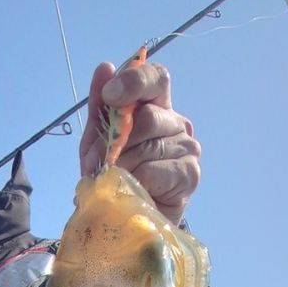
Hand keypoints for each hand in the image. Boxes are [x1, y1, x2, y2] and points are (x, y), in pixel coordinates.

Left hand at [79, 59, 201, 224]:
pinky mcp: (190, 174)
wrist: (127, 218)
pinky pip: (155, 171)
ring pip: (148, 146)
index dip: (134, 81)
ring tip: (116, 181)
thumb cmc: (115, 176)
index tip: (111, 95)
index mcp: (156, 105)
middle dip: (117, 143)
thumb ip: (100, 108)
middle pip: (148, 117)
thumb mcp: (97, 141)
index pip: (156, 78)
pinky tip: (136, 190)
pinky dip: (136, 182)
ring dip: (122, 166)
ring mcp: (187, 147)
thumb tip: (105, 68)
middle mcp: (176, 122)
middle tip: (104, 164)